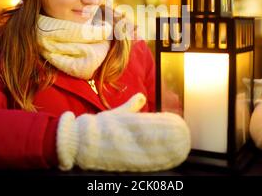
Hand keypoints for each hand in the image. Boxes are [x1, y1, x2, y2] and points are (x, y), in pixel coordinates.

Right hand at [56, 93, 190, 171]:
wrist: (78, 142)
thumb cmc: (97, 127)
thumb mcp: (116, 114)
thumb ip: (131, 106)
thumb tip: (141, 96)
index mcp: (128, 127)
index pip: (151, 128)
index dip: (166, 129)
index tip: (177, 126)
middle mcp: (129, 142)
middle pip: (154, 144)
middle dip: (169, 143)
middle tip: (183, 141)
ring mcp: (126, 154)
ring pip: (151, 156)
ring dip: (165, 155)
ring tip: (178, 153)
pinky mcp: (124, 164)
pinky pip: (143, 165)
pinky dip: (154, 164)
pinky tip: (164, 164)